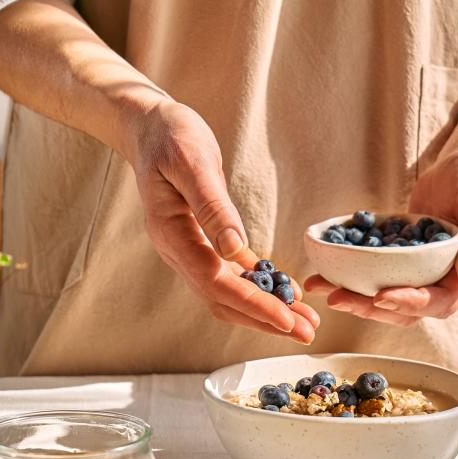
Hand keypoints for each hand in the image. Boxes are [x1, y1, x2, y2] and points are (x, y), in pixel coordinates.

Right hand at [125, 100, 318, 342]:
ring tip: (304, 321)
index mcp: (171, 234)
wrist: (149, 126)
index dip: (252, 305)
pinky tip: (286, 294)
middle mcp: (177, 251)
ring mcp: (188, 250)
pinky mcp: (202, 243)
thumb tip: (234, 250)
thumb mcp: (192, 161)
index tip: (286, 320)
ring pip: (228, 294)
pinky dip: (259, 288)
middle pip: (223, 300)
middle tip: (307, 332)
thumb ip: (211, 207)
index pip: (215, 283)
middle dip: (265, 319)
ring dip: (265, 311)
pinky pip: (231, 275)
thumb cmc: (170, 135)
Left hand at [305, 147, 457, 324]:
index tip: (380, 297)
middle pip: (403, 310)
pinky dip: (349, 276)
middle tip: (337, 298)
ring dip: (353, 297)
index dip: (408, 303)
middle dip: (369, 307)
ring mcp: (416, 275)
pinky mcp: (397, 262)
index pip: (436, 302)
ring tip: (321, 286)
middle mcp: (438, 283)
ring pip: (383, 297)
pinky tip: (322, 270)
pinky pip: (373, 275)